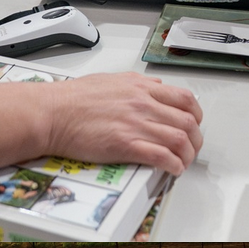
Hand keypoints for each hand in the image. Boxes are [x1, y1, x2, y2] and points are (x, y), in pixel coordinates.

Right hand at [43, 74, 203, 175]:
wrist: (53, 112)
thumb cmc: (74, 98)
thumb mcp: (112, 79)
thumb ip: (138, 84)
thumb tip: (155, 87)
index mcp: (141, 87)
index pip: (184, 98)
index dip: (195, 115)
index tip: (194, 124)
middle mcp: (143, 103)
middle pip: (187, 121)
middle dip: (195, 138)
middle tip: (192, 148)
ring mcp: (136, 123)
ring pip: (179, 139)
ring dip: (187, 154)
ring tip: (183, 162)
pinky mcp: (125, 144)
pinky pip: (161, 156)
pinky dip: (173, 165)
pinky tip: (172, 169)